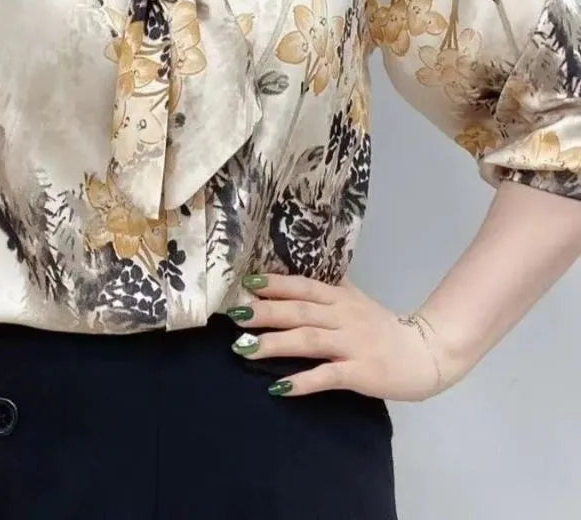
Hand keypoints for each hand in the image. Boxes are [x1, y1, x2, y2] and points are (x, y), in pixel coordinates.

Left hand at [226, 272, 463, 400]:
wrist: (426, 354)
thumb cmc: (382, 328)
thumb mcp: (354, 300)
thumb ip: (328, 287)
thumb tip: (293, 273)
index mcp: (340, 297)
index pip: (302, 286)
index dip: (275, 284)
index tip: (246, 283)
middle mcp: (343, 316)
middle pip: (299, 311)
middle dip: (265, 312)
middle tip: (234, 315)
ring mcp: (352, 344)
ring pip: (308, 340)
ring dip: (274, 344)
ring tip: (244, 348)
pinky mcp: (361, 372)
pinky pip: (328, 376)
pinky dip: (303, 381)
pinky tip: (279, 387)